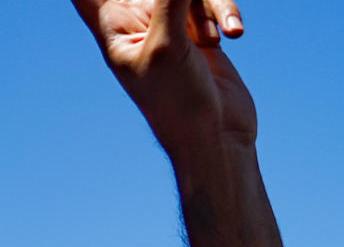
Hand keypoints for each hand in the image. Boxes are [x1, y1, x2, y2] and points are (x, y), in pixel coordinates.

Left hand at [71, 0, 256, 149]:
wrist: (216, 137)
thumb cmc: (178, 102)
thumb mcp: (168, 43)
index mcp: (112, 26)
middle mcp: (137, 21)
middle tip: (179, 18)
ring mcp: (169, 24)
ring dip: (207, 3)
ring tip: (215, 38)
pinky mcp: (199, 31)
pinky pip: (210, 1)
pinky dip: (222, 12)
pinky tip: (231, 35)